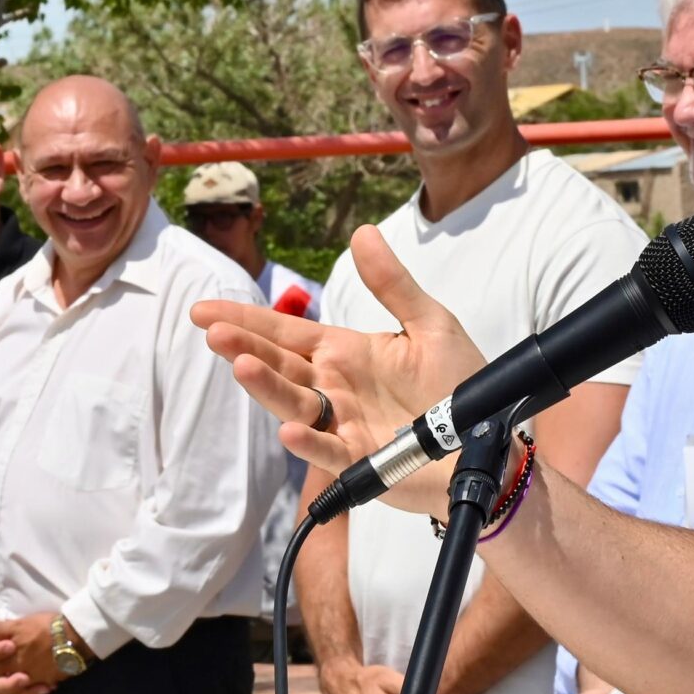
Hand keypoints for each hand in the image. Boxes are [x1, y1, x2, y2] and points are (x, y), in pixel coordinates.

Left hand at [0, 611, 65, 693]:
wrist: (73, 637)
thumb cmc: (44, 627)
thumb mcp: (19, 624)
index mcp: (10, 655)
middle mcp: (19, 669)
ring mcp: (32, 678)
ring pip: (13, 689)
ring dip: (5, 688)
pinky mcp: (46, 681)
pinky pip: (33, 691)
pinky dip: (29, 691)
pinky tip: (28, 688)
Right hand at [192, 226, 487, 517]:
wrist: (490, 441)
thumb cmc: (463, 384)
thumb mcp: (430, 324)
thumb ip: (393, 284)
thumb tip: (362, 232)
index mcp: (346, 353)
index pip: (286, 332)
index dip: (246, 318)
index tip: (203, 310)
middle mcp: (335, 388)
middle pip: (280, 365)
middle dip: (245, 347)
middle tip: (213, 331)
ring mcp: (343, 425)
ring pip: (294, 403)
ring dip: (266, 387)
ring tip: (241, 365)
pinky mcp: (360, 461)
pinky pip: (328, 450)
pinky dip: (308, 441)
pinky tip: (289, 429)